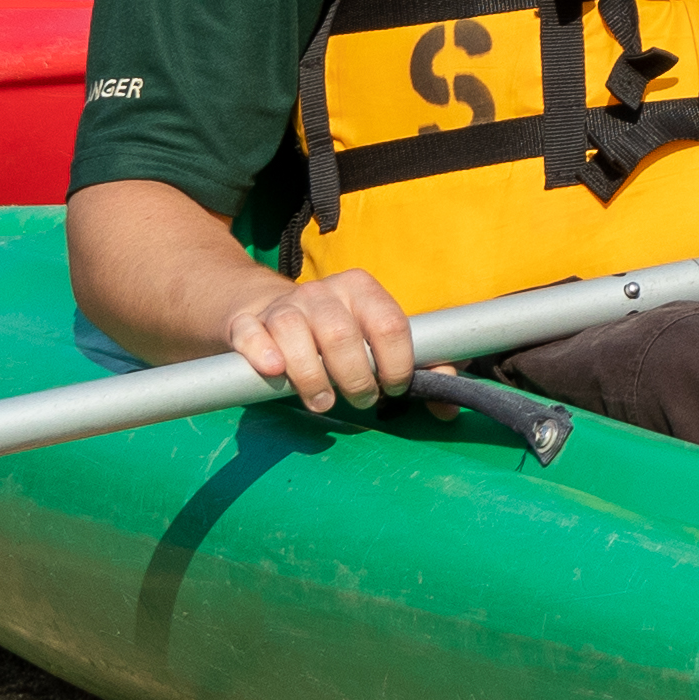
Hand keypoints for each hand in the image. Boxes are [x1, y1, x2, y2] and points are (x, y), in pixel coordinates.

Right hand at [222, 267, 419, 409]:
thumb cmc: (336, 336)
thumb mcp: (376, 343)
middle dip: (355, 377)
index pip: (389, 323)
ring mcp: (283, 305)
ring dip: (311, 376)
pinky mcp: (248, 322)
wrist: (268, 313)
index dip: (396, 363)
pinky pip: (251, 333)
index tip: (394, 389)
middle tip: (360, 400)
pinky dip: (261, 352)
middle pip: (341, 334)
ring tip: (323, 401)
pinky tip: (274, 370)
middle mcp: (323, 292)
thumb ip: (418, 370)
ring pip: (295, 332)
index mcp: (362, 290)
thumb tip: (450, 409)